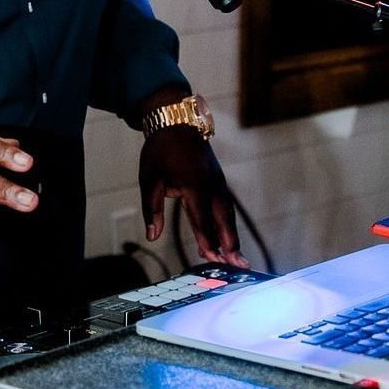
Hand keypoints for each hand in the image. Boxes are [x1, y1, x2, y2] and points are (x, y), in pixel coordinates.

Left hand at [139, 126, 247, 267]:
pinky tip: (226, 236)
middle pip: (223, 220)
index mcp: (193, 186)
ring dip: (232, 235)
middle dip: (230, 244)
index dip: (207, 242)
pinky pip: (226, 205)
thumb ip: (151, 210)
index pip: (202, 221)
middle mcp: (211, 186)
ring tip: (237, 258)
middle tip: (239, 266)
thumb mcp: (150, 180)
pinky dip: (227, 222)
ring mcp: (218, 181)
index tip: (211, 259)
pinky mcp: (218, 179)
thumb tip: (152, 236)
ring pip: (228, 213)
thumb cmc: (160, 151)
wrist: (176, 122)